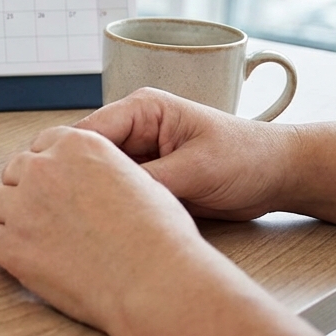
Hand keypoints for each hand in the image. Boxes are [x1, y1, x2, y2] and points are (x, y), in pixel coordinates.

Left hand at [0, 126, 211, 332]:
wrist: (156, 280)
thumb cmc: (158, 237)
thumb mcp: (135, 178)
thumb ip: (96, 169)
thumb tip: (80, 179)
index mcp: (77, 145)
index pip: (41, 146)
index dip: (48, 171)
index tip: (56, 189)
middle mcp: (44, 168)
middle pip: (14, 172)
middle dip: (29, 193)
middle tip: (52, 220)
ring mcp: (22, 205)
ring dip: (13, 219)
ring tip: (44, 242)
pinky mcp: (10, 244)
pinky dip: (5, 249)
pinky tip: (33, 259)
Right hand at [75, 88, 297, 221]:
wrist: (279, 175)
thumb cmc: (248, 157)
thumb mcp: (197, 168)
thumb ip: (150, 179)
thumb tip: (107, 196)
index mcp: (142, 109)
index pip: (87, 132)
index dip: (67, 160)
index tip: (57, 190)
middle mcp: (133, 130)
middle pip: (84, 155)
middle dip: (75, 181)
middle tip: (65, 213)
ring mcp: (138, 155)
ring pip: (96, 177)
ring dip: (92, 197)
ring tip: (81, 222)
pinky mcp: (146, 178)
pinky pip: (116, 192)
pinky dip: (110, 208)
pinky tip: (103, 225)